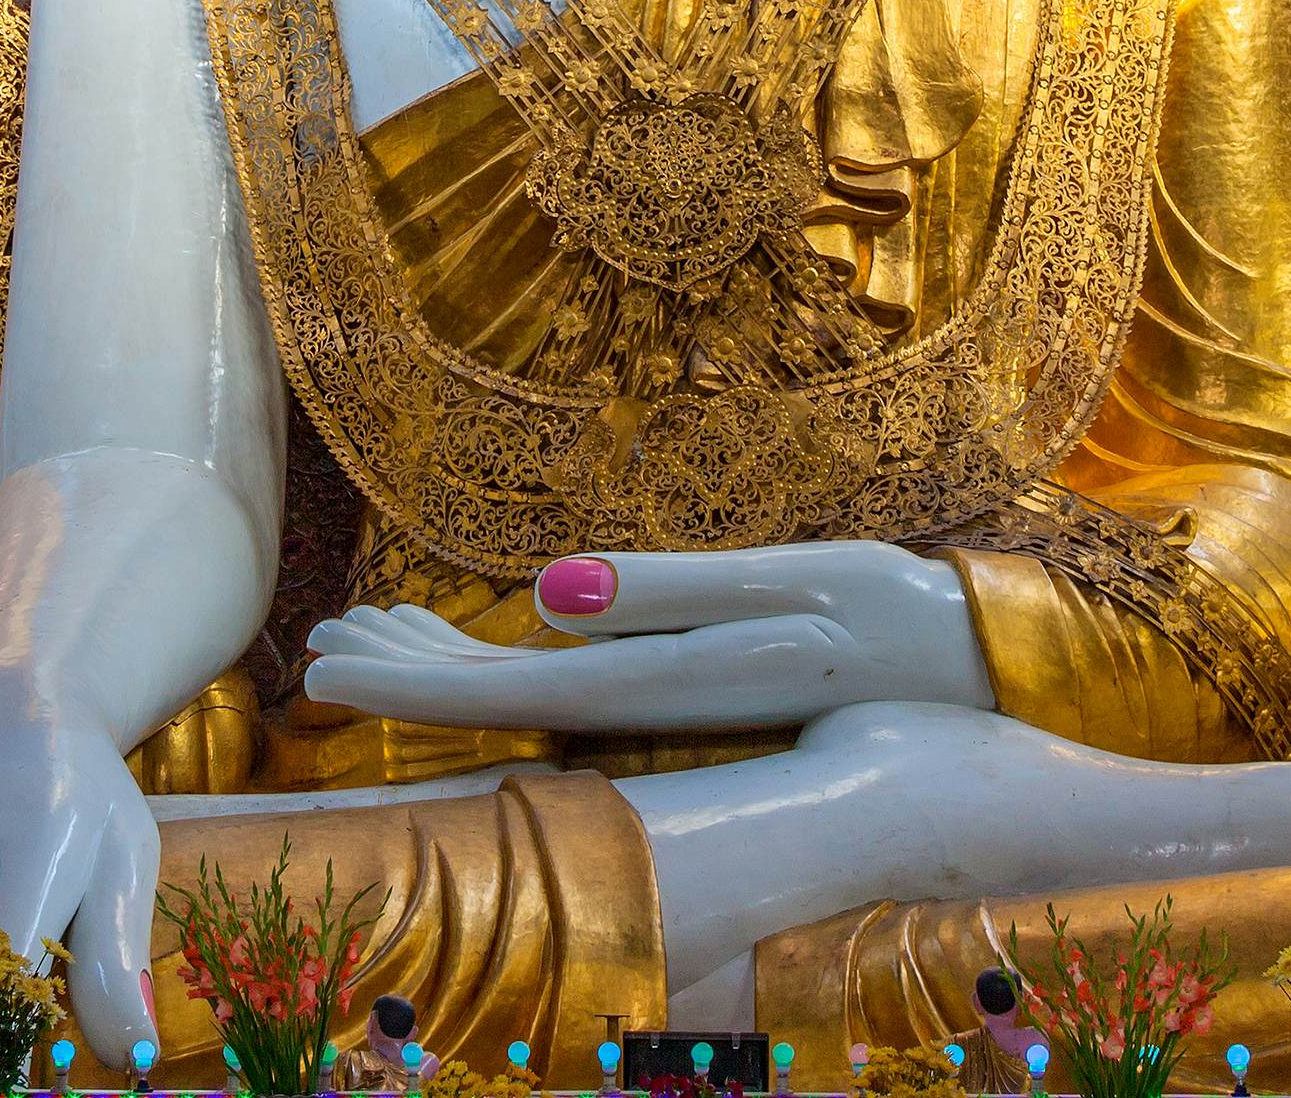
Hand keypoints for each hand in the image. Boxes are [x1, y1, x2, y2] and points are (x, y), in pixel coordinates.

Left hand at [300, 541, 993, 733]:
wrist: (971, 669)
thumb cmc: (886, 617)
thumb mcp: (787, 590)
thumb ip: (668, 593)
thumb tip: (549, 594)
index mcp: (658, 680)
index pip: (500, 690)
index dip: (408, 681)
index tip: (327, 663)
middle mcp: (649, 701)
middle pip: (496, 697)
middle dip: (406, 671)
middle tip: (320, 643)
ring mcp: (669, 696)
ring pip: (528, 687)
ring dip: (450, 659)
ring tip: (374, 630)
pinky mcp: (693, 679)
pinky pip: (573, 676)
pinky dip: (512, 653)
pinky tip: (495, 630)